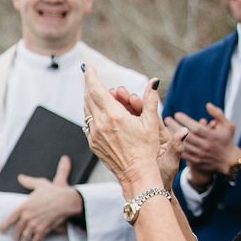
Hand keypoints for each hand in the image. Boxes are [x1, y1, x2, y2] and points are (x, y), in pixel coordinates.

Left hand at [1, 155, 82, 240]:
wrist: (66, 200)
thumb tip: (20, 177)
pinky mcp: (44, 230)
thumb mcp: (40, 184)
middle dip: (15, 236)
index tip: (1, 231)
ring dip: (24, 240)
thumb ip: (28, 182)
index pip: (9, 220)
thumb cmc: (53, 191)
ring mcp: (35, 224)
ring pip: (25, 237)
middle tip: (15, 238)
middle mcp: (27, 217)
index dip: (4, 227)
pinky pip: (36, 240)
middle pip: (16, 231)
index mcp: (23, 207)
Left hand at [84, 67, 167, 196]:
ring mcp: (94, 134)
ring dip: (90, 99)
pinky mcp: (92, 143)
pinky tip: (97, 111)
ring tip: (95, 92)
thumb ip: (150, 100)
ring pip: (86, 110)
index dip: (90, 76)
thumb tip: (154, 82)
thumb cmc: (147, 149)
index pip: (96, 90)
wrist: (136, 174)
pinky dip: (91, 113)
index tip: (88, 67)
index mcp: (114, 116)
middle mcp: (100, 124)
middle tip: (92, 76)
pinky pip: (87, 123)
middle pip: (88, 98)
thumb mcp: (151, 123)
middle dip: (90, 85)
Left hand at [172, 103, 239, 184]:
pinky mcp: (196, 161)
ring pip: (183, 145)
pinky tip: (169, 139)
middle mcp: (206, 146)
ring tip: (165, 128)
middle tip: (166, 119)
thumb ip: (218, 114)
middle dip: (175, 127)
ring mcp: (200, 155)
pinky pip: (182, 154)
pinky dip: (175, 147)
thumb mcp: (228, 125)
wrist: (229, 161)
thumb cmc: (227, 139)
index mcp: (213, 136)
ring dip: (173, 136)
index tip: (177, 114)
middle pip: (187, 136)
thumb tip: (208, 105)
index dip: (186, 121)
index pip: (196, 128)